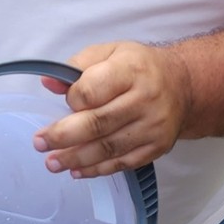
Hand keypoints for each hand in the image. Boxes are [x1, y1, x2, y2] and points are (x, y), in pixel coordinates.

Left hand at [33, 41, 191, 177]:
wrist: (182, 86)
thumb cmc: (139, 69)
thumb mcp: (110, 53)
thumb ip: (78, 66)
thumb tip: (49, 84)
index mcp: (130, 71)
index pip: (91, 92)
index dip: (72, 100)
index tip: (66, 102)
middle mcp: (144, 100)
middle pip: (96, 124)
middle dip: (63, 137)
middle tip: (40, 143)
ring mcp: (152, 127)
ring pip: (107, 149)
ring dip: (75, 159)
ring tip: (53, 163)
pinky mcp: (155, 148)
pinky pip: (121, 163)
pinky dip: (96, 170)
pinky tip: (77, 171)